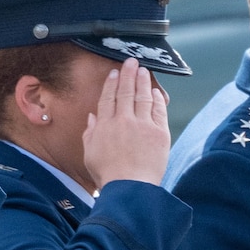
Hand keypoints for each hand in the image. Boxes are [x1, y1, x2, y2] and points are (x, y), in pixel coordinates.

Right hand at [82, 58, 171, 188]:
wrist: (130, 188)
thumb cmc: (109, 175)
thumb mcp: (90, 154)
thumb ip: (90, 133)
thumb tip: (92, 117)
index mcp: (105, 125)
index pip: (108, 98)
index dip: (111, 83)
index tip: (114, 73)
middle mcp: (123, 121)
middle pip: (125, 92)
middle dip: (128, 74)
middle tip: (131, 62)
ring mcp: (143, 125)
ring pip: (142, 97)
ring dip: (142, 81)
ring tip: (143, 71)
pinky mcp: (159, 133)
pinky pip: (158, 110)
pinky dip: (157, 99)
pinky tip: (155, 92)